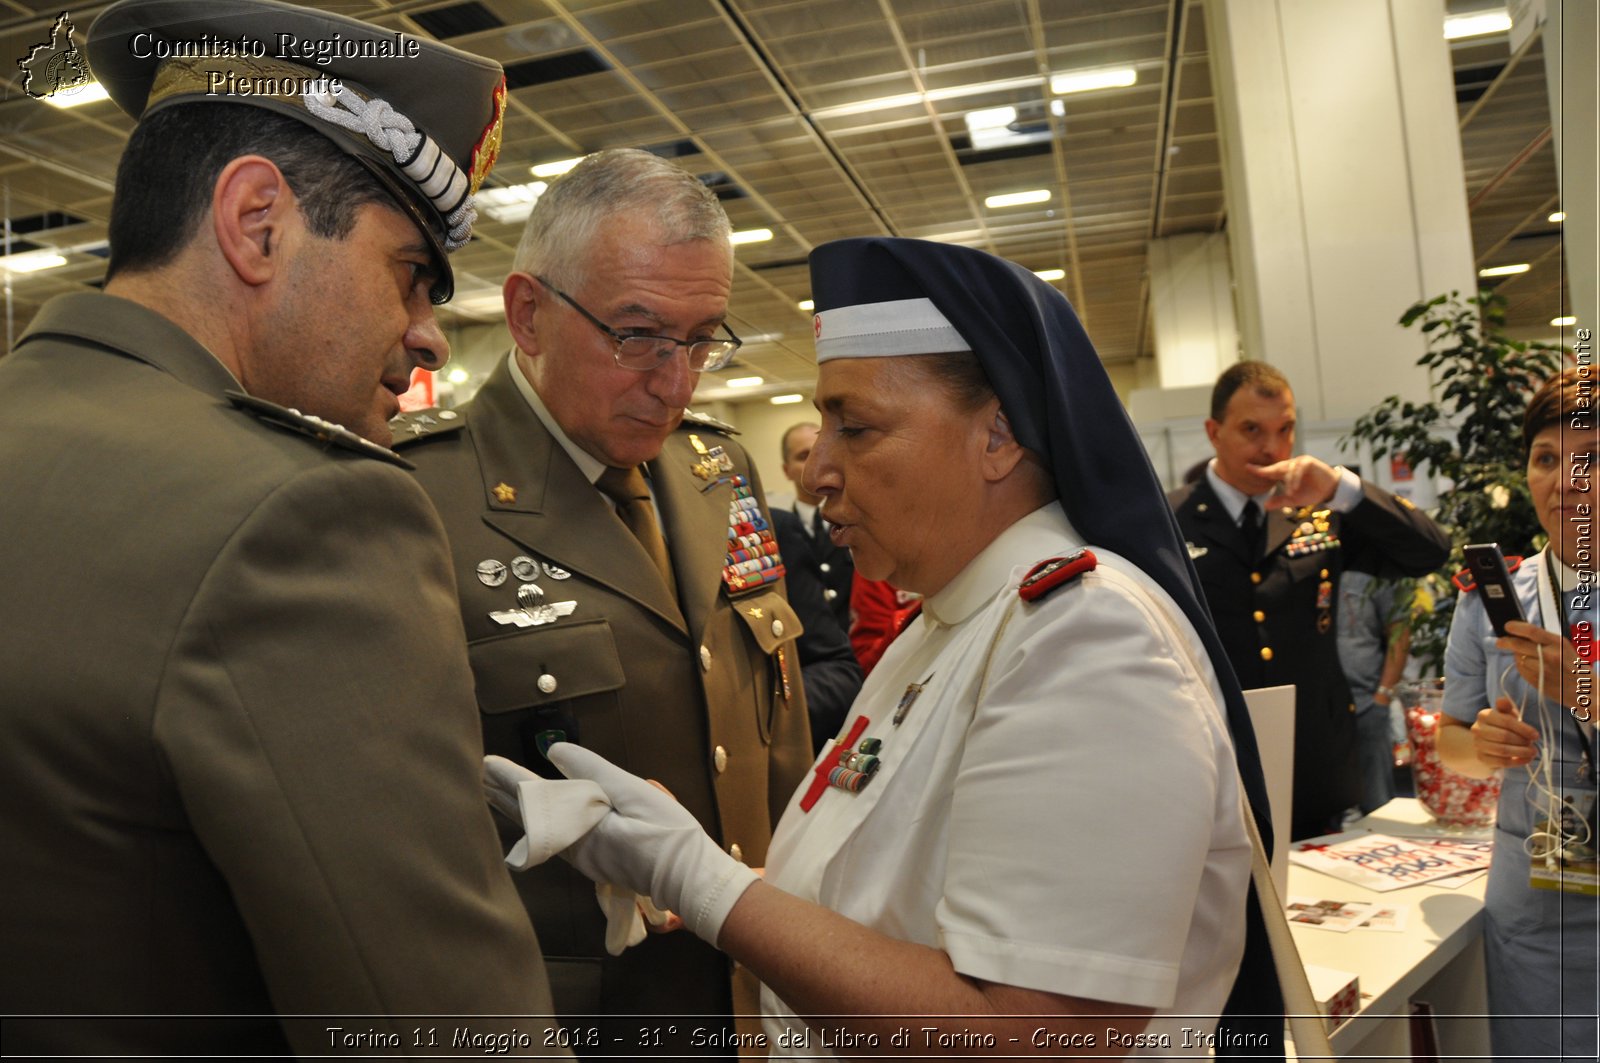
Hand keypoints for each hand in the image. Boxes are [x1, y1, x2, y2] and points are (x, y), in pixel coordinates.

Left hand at [483, 754, 659, 954]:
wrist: (690, 877)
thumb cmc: (668, 834)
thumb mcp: (632, 792)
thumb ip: (592, 771)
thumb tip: (555, 752)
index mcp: (581, 829)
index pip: (535, 798)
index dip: (510, 779)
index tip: (485, 763)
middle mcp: (574, 848)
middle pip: (530, 817)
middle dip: (503, 794)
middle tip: (476, 774)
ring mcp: (584, 858)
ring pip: (541, 828)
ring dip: (517, 806)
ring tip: (494, 790)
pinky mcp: (596, 861)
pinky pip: (556, 836)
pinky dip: (537, 819)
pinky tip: (533, 815)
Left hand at [1248, 455, 1338, 508]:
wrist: (1329, 490)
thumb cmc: (1311, 492)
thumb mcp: (1293, 500)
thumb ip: (1280, 501)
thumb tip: (1265, 506)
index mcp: (1285, 473)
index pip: (1269, 471)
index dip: (1259, 470)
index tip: (1246, 467)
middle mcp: (1290, 465)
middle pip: (1275, 467)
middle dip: (1265, 470)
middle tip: (1254, 471)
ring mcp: (1299, 462)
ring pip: (1288, 469)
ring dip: (1289, 482)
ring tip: (1291, 494)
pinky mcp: (1309, 462)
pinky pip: (1300, 468)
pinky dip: (1297, 478)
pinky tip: (1296, 487)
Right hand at [1469, 696, 1540, 767]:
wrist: (1487, 741)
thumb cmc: (1501, 726)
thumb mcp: (1505, 714)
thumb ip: (1506, 707)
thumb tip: (1503, 700)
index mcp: (1484, 715)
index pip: (1506, 722)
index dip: (1523, 729)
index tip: (1536, 735)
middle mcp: (1477, 729)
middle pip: (1505, 737)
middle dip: (1522, 741)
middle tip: (1533, 744)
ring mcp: (1478, 744)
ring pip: (1503, 750)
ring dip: (1521, 752)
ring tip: (1531, 752)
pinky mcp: (1482, 757)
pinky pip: (1501, 762)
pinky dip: (1516, 762)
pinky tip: (1526, 759)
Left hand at [1498, 620, 1589, 707]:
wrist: (1585, 690)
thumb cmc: (1574, 667)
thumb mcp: (1564, 648)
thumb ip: (1544, 640)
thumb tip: (1521, 633)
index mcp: (1558, 643)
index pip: (1531, 630)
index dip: (1516, 627)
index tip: (1507, 626)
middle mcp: (1550, 655)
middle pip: (1518, 645)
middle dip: (1505, 642)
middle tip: (1500, 642)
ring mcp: (1542, 669)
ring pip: (1518, 658)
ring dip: (1517, 656)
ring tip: (1526, 657)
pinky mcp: (1537, 681)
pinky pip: (1522, 671)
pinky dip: (1522, 667)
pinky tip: (1530, 668)